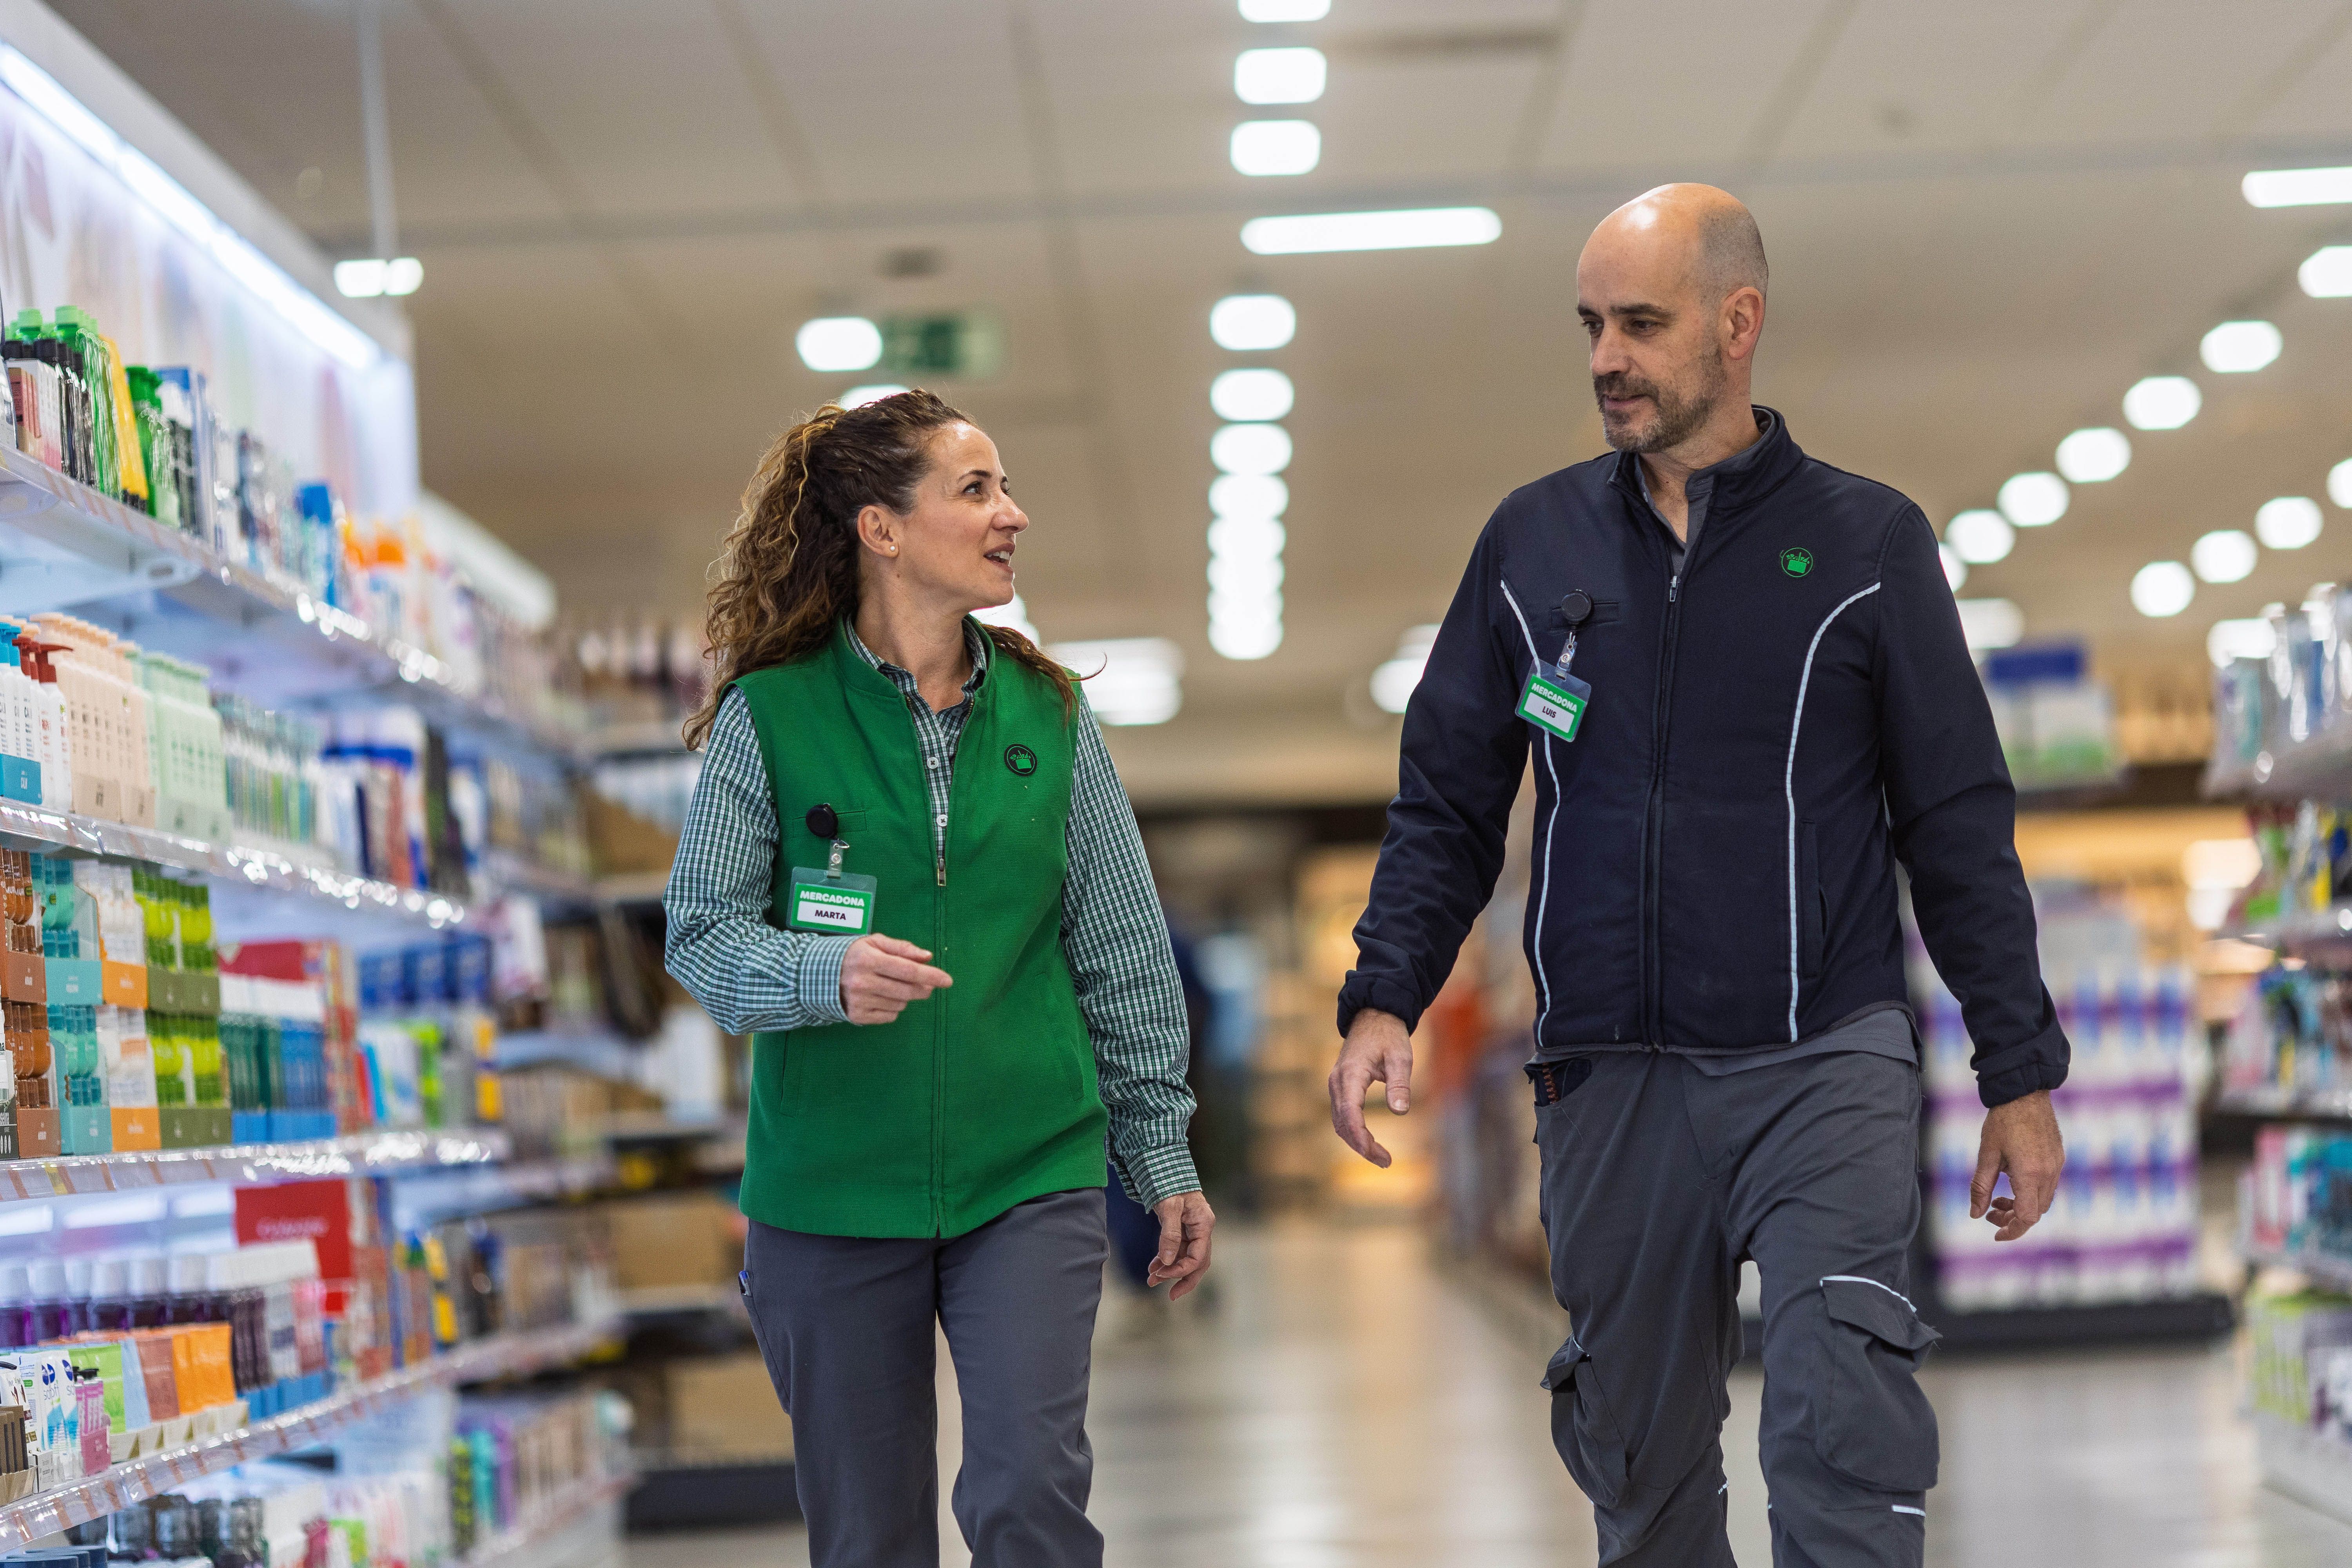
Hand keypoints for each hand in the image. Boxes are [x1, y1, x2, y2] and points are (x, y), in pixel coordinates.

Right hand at [839, 935, 952, 1024]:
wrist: (819, 974)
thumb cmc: (853, 955)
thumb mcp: (874, 942)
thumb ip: (902, 948)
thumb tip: (927, 957)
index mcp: (869, 960)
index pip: (908, 970)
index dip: (931, 976)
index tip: (947, 980)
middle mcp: (864, 982)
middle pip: (908, 990)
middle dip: (923, 988)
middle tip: (927, 985)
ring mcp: (860, 1001)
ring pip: (901, 1004)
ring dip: (906, 997)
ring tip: (892, 986)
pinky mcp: (858, 1016)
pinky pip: (890, 1016)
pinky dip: (893, 1008)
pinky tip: (882, 997)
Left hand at [1148, 1191, 1214, 1300]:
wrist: (1165, 1167)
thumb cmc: (1169, 1182)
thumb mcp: (1169, 1207)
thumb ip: (1169, 1234)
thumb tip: (1167, 1261)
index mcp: (1204, 1224)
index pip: (1198, 1256)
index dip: (1181, 1270)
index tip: (1161, 1275)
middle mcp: (1202, 1229)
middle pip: (1198, 1263)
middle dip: (1182, 1279)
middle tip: (1170, 1296)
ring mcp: (1193, 1230)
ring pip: (1185, 1258)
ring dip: (1169, 1270)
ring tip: (1151, 1281)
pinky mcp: (1183, 1229)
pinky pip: (1177, 1249)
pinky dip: (1165, 1259)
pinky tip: (1152, 1267)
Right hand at [1328, 1008, 1412, 1166]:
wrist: (1373, 1016)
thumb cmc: (1389, 1035)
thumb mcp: (1400, 1056)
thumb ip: (1400, 1083)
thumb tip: (1401, 1111)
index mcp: (1350, 1075)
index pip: (1351, 1115)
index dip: (1362, 1139)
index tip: (1379, 1156)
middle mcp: (1337, 1082)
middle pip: (1343, 1124)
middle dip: (1362, 1146)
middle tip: (1386, 1162)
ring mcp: (1336, 1084)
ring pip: (1340, 1122)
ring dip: (1356, 1142)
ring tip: (1381, 1157)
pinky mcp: (1340, 1087)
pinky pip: (1341, 1115)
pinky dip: (1353, 1131)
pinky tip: (1368, 1141)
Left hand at [1971, 1089, 2064, 1241]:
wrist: (2025, 1093)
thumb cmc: (2002, 1122)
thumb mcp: (1986, 1155)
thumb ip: (1980, 1187)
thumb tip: (1974, 1214)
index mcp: (2030, 1174)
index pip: (2027, 1217)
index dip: (2012, 1231)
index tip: (1995, 1232)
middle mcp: (2048, 1173)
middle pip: (2035, 1212)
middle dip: (2013, 1219)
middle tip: (1990, 1211)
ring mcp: (2057, 1166)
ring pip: (2043, 1201)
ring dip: (2022, 1206)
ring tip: (1998, 1198)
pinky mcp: (2058, 1158)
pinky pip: (2048, 1186)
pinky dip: (2031, 1193)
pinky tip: (2013, 1182)